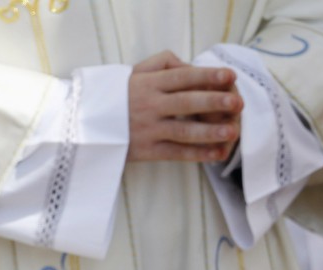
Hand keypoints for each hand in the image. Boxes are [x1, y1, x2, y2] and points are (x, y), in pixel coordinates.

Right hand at [127, 51, 243, 162]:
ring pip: (184, 130)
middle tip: (238, 102)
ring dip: (210, 132)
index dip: (207, 76)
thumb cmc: (119, 95)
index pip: (182, 77)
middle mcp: (149, 104)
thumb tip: (191, 66)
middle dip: (214, 102)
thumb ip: (163, 63)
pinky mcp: (148, 150)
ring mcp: (149, 128)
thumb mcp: (135, 72)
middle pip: (186, 102)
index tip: (229, 75)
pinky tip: (218, 153)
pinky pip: (177, 152)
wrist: (85, 123)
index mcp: (148, 83)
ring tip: (233, 131)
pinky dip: (199, 154)